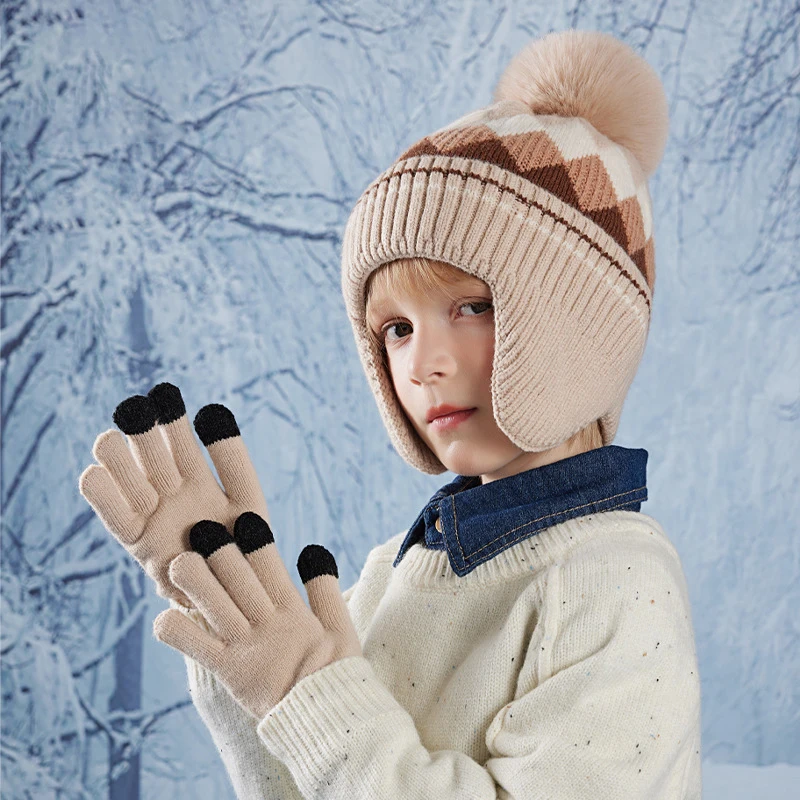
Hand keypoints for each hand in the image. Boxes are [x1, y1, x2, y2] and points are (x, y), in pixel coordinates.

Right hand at [79, 383, 268, 606]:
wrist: (239, 601)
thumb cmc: (249, 551)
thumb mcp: (248, 502)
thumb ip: (233, 462)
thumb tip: (213, 411)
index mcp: (203, 478)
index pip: (182, 443)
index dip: (173, 421)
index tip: (163, 394)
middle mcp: (175, 493)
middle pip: (153, 454)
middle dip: (144, 431)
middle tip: (136, 408)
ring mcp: (156, 515)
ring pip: (131, 478)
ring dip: (119, 457)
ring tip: (111, 438)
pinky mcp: (140, 544)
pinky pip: (117, 518)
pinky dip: (103, 496)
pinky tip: (92, 473)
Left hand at [152, 511, 361, 718]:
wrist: (328, 721)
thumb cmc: (334, 674)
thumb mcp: (340, 627)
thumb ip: (325, 589)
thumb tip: (312, 549)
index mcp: (293, 611)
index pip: (271, 566)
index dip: (256, 541)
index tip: (241, 517)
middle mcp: (267, 624)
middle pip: (239, 580)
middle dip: (219, 552)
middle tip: (199, 528)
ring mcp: (247, 648)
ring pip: (216, 607)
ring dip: (195, 583)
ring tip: (176, 562)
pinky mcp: (230, 673)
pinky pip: (199, 650)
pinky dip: (179, 634)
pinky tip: (163, 619)